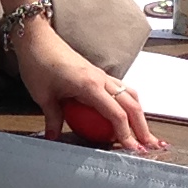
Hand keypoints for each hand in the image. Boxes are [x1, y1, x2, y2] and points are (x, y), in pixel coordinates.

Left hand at [17, 25, 162, 154]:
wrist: (37, 38)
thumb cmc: (38, 63)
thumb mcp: (43, 95)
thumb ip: (53, 118)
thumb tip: (53, 138)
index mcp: (90, 85)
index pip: (116, 113)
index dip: (126, 133)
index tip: (131, 149)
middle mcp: (101, 79)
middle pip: (131, 104)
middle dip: (142, 126)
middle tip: (150, 145)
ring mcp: (101, 75)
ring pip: (130, 94)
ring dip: (139, 114)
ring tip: (144, 132)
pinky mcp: (98, 73)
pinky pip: (121, 88)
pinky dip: (129, 102)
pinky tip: (127, 114)